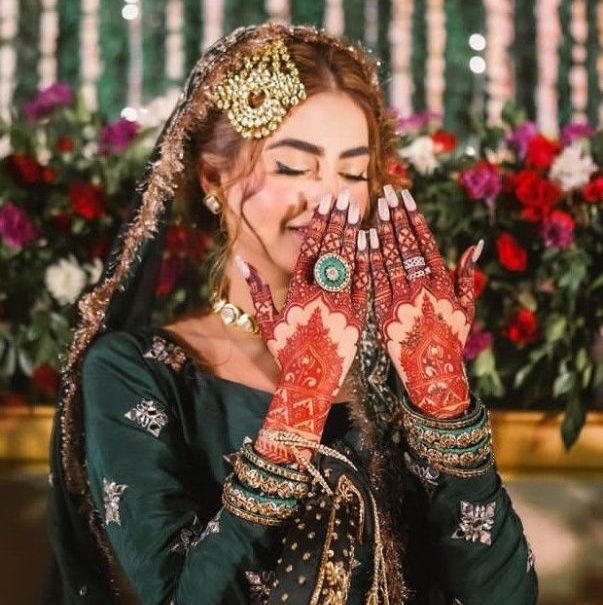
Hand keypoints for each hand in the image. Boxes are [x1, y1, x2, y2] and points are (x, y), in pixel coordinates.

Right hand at [238, 190, 368, 463]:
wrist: (310, 382)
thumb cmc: (285, 353)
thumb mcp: (265, 323)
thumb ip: (255, 290)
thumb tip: (240, 260)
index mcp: (297, 293)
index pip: (309, 250)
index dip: (318, 224)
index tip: (325, 201)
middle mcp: (319, 294)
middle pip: (331, 251)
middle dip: (337, 222)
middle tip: (345, 197)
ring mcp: (340, 303)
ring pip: (348, 263)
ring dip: (353, 234)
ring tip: (359, 210)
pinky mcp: (356, 315)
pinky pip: (363, 284)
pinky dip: (367, 261)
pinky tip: (372, 240)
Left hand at [369, 185, 482, 418]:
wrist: (432, 373)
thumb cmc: (451, 340)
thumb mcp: (466, 308)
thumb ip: (466, 275)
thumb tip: (475, 245)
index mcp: (442, 283)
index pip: (425, 242)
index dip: (414, 218)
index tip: (405, 197)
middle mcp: (422, 287)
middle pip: (405, 245)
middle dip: (395, 217)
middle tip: (385, 193)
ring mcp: (401, 299)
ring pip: (389, 258)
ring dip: (381, 230)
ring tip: (373, 208)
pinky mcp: (384, 311)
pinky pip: (375, 280)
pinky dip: (369, 258)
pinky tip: (363, 239)